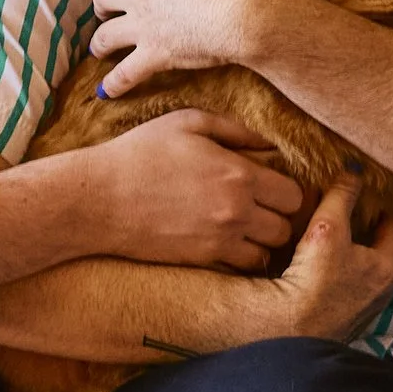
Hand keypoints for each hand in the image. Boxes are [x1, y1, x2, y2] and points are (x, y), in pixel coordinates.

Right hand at [79, 108, 306, 270]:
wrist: (98, 198)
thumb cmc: (140, 153)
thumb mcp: (188, 123)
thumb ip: (235, 129)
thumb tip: (267, 143)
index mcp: (239, 174)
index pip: (294, 196)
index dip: (286, 191)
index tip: (270, 188)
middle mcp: (236, 212)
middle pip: (286, 228)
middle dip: (277, 218)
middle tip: (260, 209)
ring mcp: (219, 241)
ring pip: (267, 254)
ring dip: (260, 242)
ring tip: (245, 230)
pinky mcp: (200, 261)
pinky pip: (239, 269)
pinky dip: (238, 259)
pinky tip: (224, 243)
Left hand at [88, 0, 275, 96]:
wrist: (244, 10)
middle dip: (104, 5)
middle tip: (107, 13)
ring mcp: (142, 24)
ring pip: (104, 34)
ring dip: (98, 42)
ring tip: (98, 48)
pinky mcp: (153, 53)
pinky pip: (124, 73)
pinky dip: (113, 84)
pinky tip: (105, 92)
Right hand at [265, 178, 392, 339]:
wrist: (289, 335)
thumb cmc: (317, 282)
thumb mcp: (328, 229)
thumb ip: (341, 197)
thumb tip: (353, 170)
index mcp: (390, 267)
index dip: (377, 205)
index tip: (361, 191)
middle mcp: (381, 290)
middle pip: (374, 246)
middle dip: (359, 228)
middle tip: (339, 207)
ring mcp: (360, 307)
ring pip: (355, 267)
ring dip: (341, 251)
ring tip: (320, 231)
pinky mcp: (336, 318)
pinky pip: (337, 285)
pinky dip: (328, 271)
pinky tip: (307, 262)